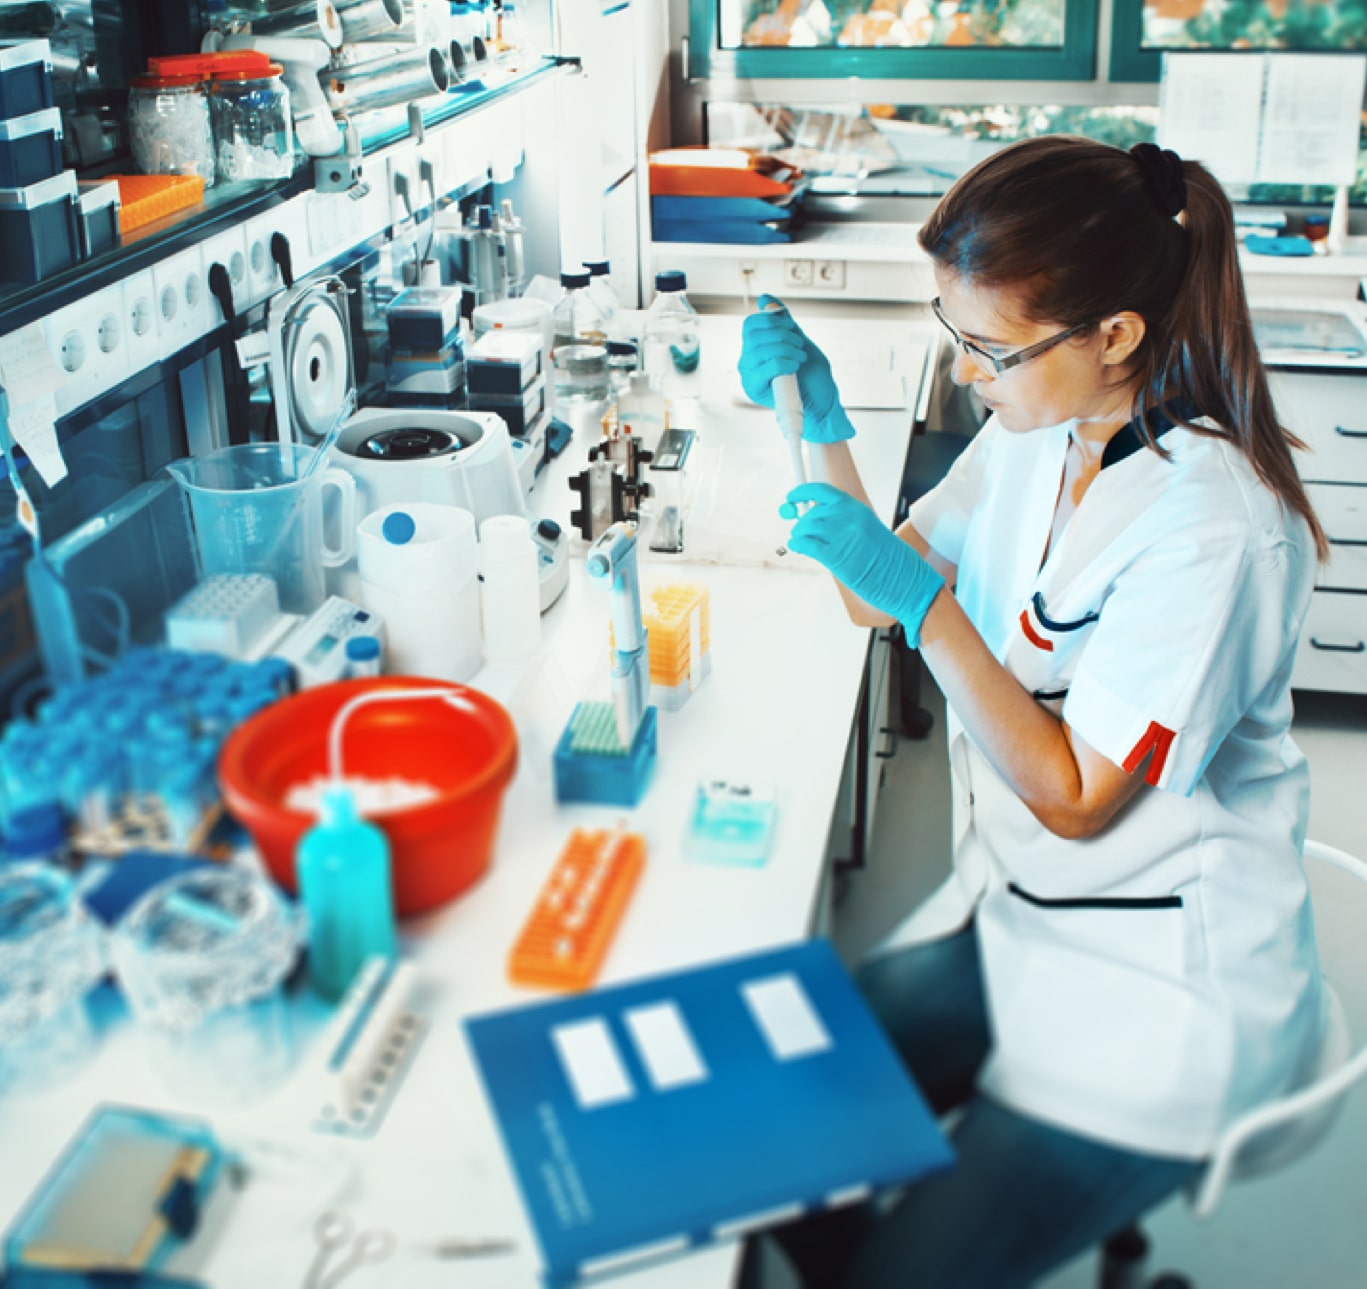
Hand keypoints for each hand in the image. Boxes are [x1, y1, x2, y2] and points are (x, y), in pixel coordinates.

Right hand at [738, 295, 855, 442]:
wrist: (822, 405)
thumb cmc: (812, 378)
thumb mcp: (800, 341)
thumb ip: (783, 321)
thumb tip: (765, 298)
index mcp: (756, 348)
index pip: (750, 324)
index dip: (771, 320)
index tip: (790, 326)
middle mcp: (748, 361)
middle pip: (753, 334)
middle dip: (782, 334)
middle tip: (799, 346)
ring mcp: (749, 375)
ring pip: (759, 349)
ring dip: (787, 349)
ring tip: (799, 359)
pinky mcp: (754, 389)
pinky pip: (767, 366)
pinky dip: (785, 362)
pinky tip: (795, 368)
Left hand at [785, 482, 944, 645]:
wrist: (903, 578)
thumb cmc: (887, 559)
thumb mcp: (867, 529)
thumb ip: (843, 522)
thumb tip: (814, 519)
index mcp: (856, 508)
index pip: (822, 492)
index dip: (802, 492)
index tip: (791, 497)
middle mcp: (847, 517)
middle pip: (811, 512)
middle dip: (802, 523)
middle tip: (800, 532)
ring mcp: (841, 535)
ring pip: (805, 527)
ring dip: (799, 534)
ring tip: (801, 542)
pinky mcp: (835, 556)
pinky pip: (805, 544)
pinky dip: (797, 544)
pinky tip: (797, 547)